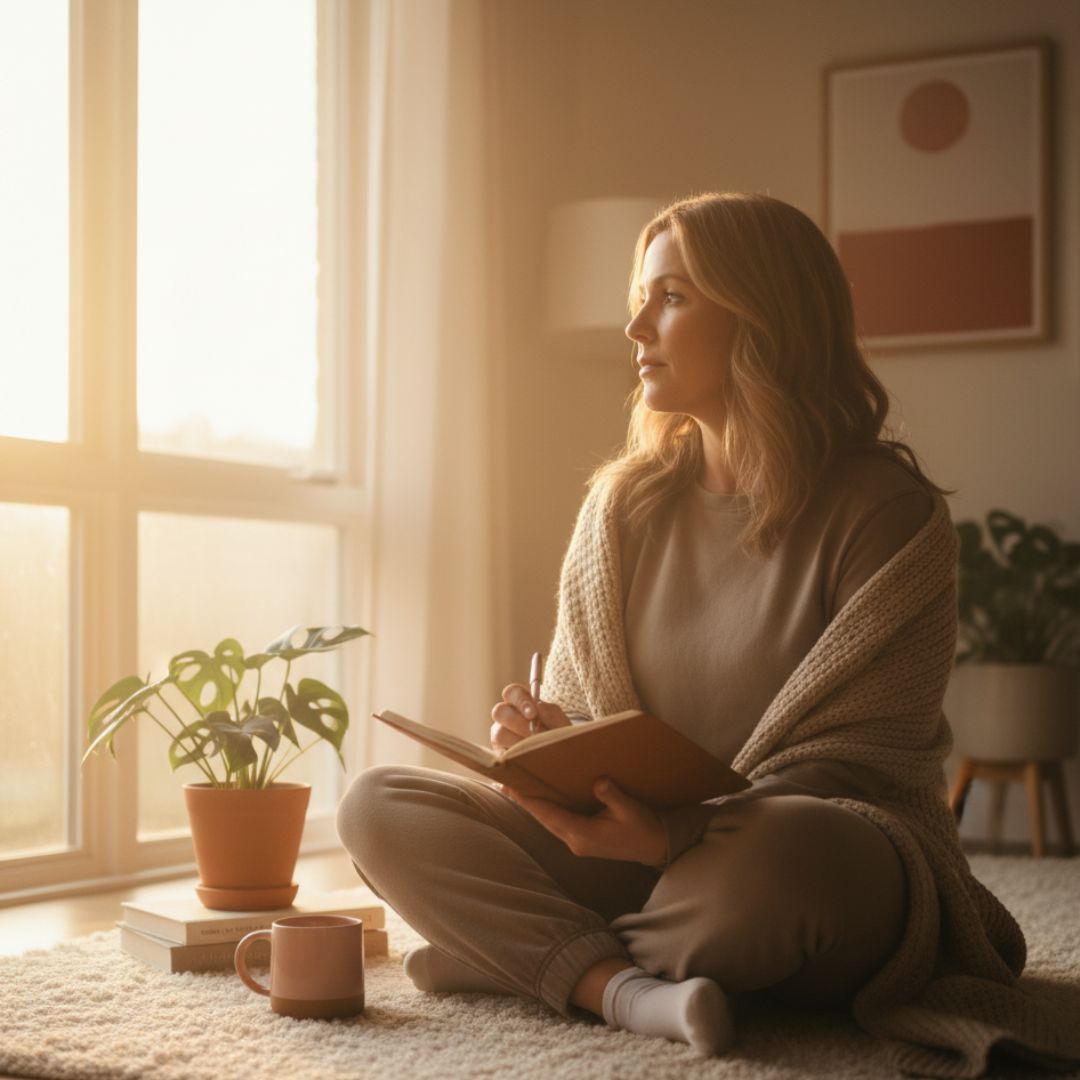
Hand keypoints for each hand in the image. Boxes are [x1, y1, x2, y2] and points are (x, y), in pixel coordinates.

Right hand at [490, 683, 569, 751]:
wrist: (562, 756)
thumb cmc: (559, 734)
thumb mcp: (559, 721)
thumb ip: (550, 713)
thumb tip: (538, 707)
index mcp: (520, 702)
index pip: (512, 692)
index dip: (520, 701)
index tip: (532, 714)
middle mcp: (506, 716)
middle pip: (499, 711)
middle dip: (518, 723)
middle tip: (535, 734)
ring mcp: (500, 734)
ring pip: (498, 733)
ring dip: (518, 742)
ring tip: (536, 749)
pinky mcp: (499, 753)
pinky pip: (500, 754)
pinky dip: (514, 757)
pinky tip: (528, 760)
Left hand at [502, 777, 666, 865]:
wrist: (654, 847)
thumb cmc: (643, 827)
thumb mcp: (630, 808)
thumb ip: (613, 795)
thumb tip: (597, 782)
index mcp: (584, 834)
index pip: (550, 815)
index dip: (530, 801)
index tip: (512, 787)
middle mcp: (575, 841)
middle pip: (543, 819)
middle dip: (525, 802)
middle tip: (506, 782)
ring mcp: (577, 843)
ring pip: (548, 822)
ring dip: (534, 807)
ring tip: (516, 789)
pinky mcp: (581, 840)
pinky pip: (557, 824)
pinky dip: (546, 811)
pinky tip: (539, 800)